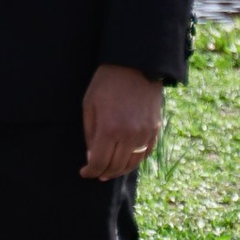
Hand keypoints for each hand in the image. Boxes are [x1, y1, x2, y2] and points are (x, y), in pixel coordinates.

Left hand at [81, 63, 164, 182]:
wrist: (135, 66)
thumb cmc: (106, 83)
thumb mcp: (89, 105)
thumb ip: (90, 134)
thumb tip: (92, 157)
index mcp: (109, 129)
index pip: (99, 162)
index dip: (90, 172)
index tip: (84, 173)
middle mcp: (130, 135)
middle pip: (116, 166)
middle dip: (103, 173)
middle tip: (95, 173)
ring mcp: (145, 133)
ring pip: (132, 163)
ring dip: (119, 170)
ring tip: (109, 171)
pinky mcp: (155, 129)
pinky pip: (145, 153)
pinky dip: (135, 161)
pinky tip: (126, 161)